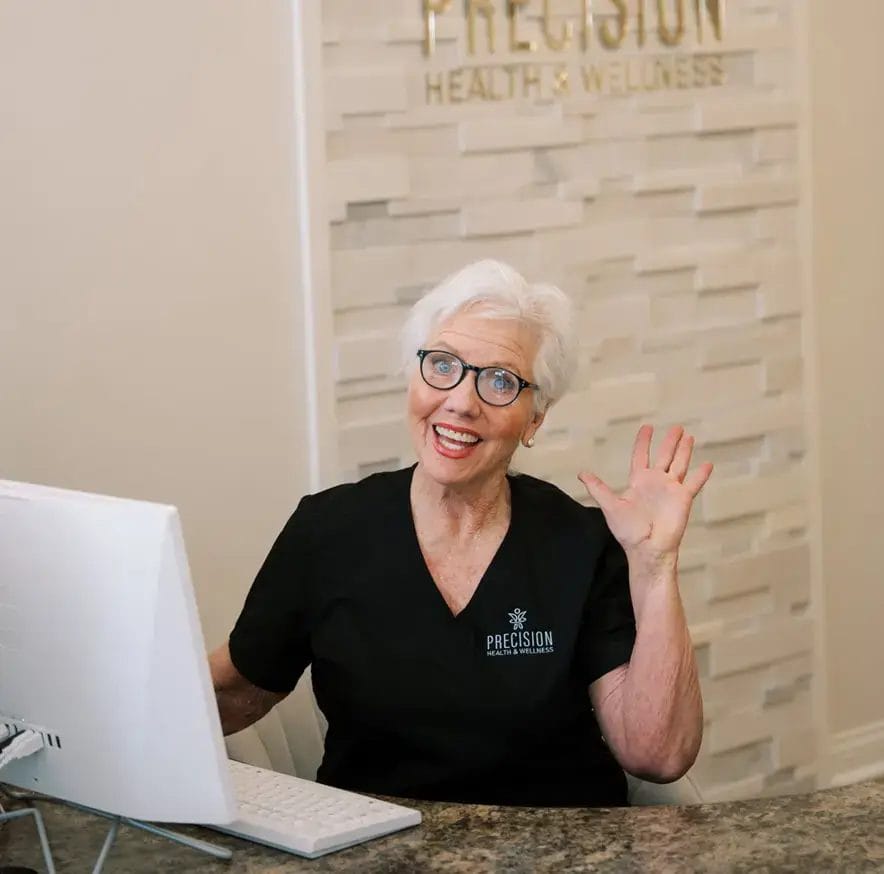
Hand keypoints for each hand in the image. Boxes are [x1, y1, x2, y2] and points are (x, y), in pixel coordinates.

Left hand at [578, 424, 712, 565]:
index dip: (643, 442)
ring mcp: (670, 489)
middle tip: (677, 427)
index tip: (647, 427)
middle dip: (670, 442)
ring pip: (680, 464)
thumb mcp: (610, 506)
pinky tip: (708, 464)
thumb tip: (581, 473)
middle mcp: (656, 482)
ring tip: (689, 436)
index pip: (641, 456)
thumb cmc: (628, 530)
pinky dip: (701, 474)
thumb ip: (598, 488)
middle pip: (664, 456)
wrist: (647, 548)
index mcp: (639, 481)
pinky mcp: (682, 499)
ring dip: (685, 451)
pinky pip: (693, 483)